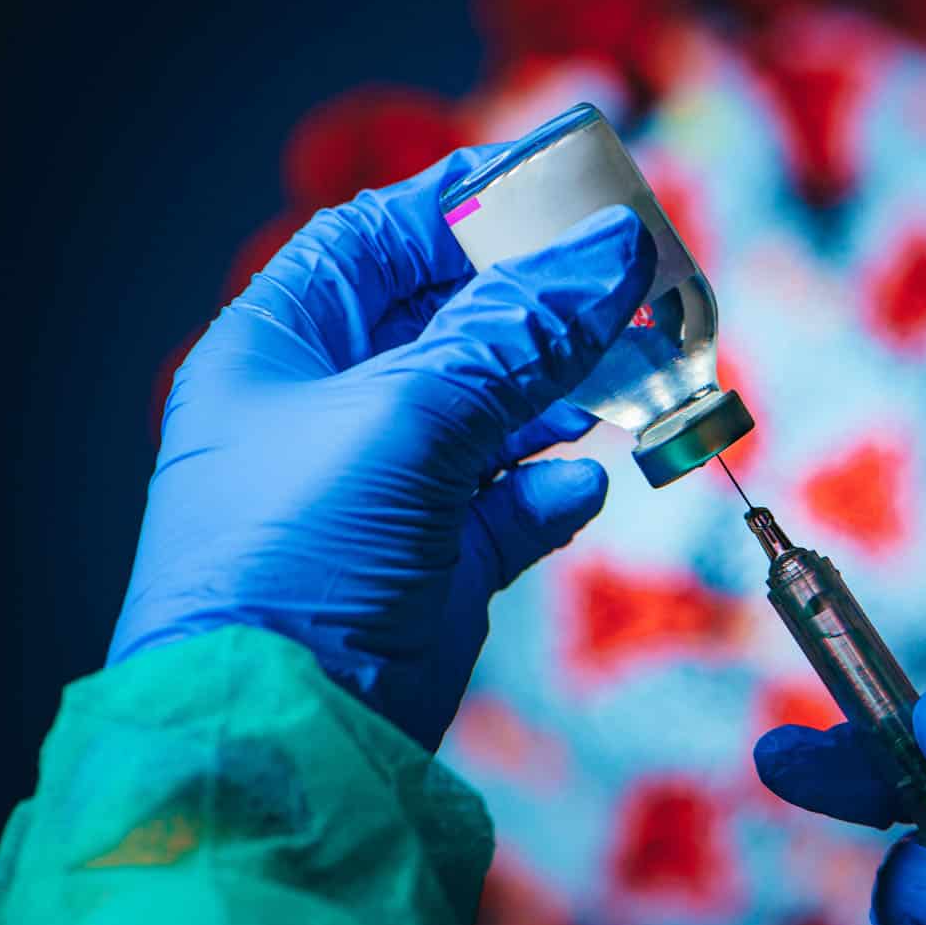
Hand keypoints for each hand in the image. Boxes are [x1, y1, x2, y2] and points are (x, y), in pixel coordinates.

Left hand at [110, 148, 654, 749]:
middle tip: (635, 282)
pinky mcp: (438, 562)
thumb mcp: (410, 416)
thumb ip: (518, 330)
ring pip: (499, 411)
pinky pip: (514, 502)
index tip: (557, 186)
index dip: (464, 205)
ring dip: (569, 392)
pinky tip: (582, 482)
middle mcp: (332, 410)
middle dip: (544, 303)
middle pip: (456, 322)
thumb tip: (613, 250)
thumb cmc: (302, 552)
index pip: (376, 240)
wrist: (286, 738)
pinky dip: (554, 488)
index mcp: (282, 348)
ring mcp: (390, 489)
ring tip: (643, 371)